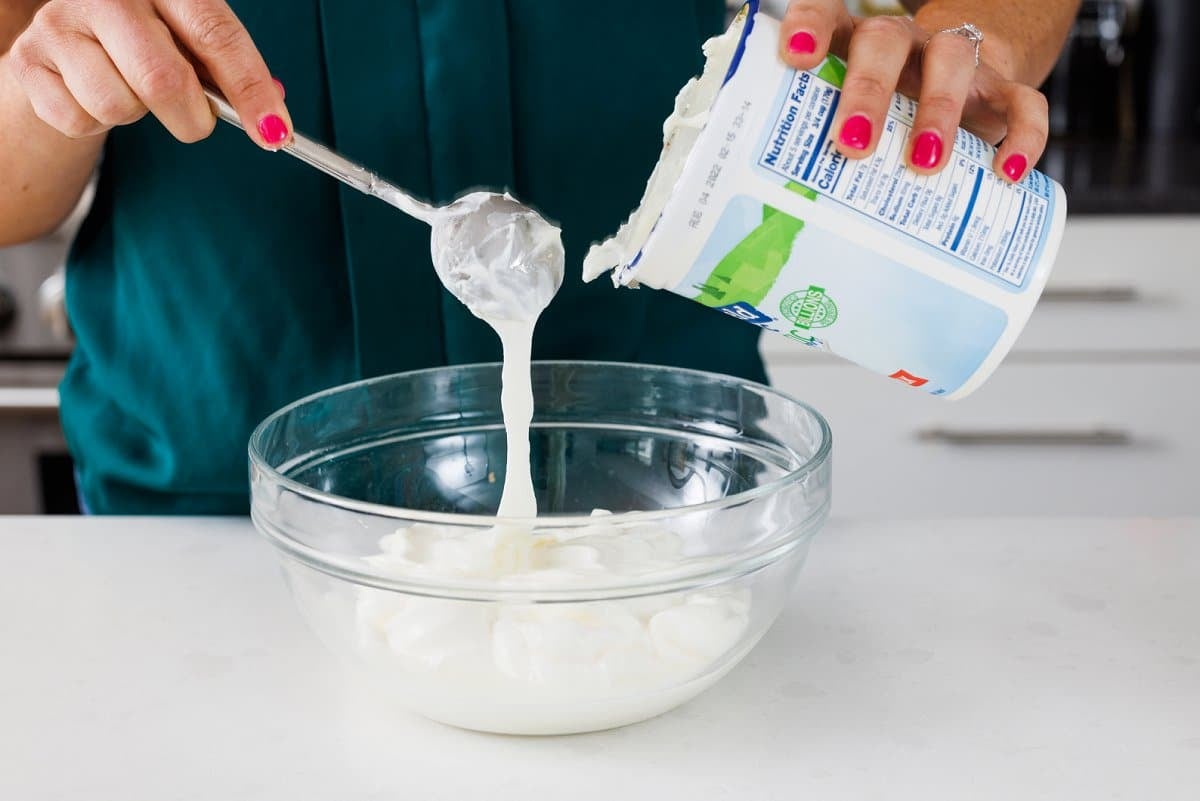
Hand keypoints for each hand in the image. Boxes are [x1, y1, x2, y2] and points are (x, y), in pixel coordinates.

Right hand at [5, 0, 289, 147]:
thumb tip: (274, 122)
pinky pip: (79, 120)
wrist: (68, 39)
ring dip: (137, 116)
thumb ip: (228, 72)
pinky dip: (96, 123)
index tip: (276, 132)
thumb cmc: (144, 40)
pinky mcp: (29, 60)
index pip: (215, 34)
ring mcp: (60, 23)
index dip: (250, 87)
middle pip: (162, 79)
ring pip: (118, 105)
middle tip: (197, 123)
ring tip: (129, 89)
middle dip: (192, 119)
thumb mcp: (188, 40)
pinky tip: (93, 93)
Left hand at [777, 1, 1047, 182]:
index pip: (826, 14)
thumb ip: (817, 140)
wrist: (960, 87)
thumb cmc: (885, 110)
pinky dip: (1021, 136)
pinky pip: (1022, 102)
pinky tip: (1007, 172)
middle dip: (868, 91)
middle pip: (885, 43)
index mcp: (853, 40)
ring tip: (923, 163)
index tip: (795, 56)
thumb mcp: (847, 116)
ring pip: (952, 63)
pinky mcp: (1001, 89)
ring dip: (938, 113)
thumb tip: (775, 201)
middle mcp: (903, 42)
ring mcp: (955, 61)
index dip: (809, 27)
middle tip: (853, 143)